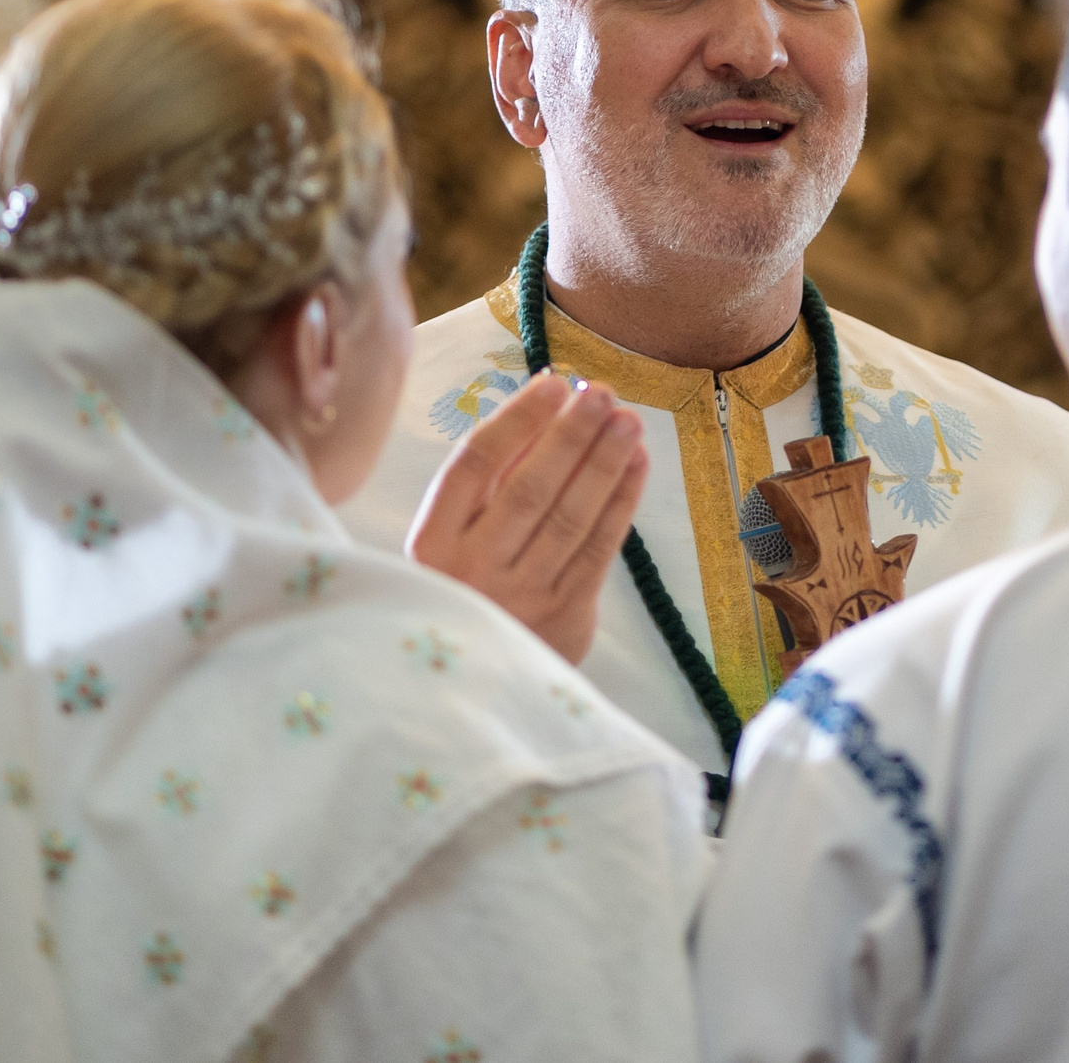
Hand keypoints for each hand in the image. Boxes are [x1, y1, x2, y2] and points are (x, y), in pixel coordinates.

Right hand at [407, 373, 646, 663]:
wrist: (472, 685)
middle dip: (570, 436)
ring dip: (604, 464)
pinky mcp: (565, 617)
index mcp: (432, 541)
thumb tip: (548, 412)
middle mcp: (474, 569)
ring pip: (571, 518)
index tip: (550, 383)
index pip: (474, 466)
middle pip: (529, 489)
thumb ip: (490, 483)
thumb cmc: (465, 587)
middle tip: (601, 393)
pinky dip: (620, 503)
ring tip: (628, 422)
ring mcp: (522, 596)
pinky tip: (635, 466)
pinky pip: (599, 550)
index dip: (516, 420)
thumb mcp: (453, 539)